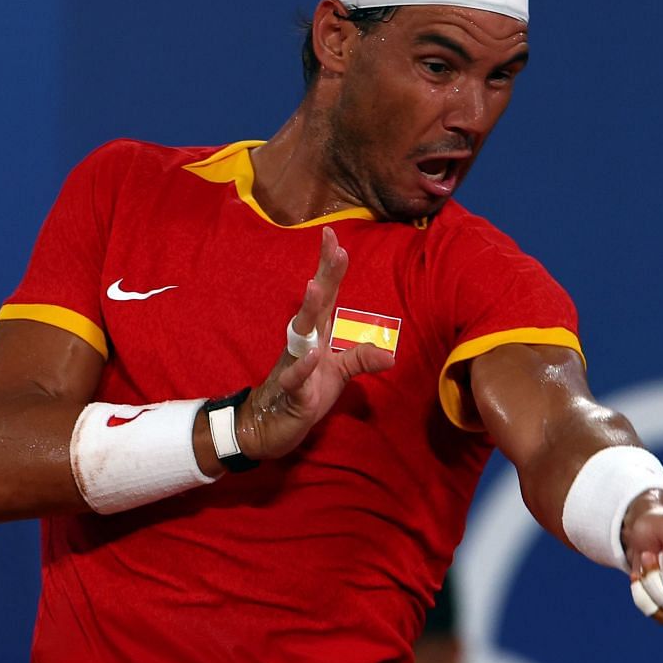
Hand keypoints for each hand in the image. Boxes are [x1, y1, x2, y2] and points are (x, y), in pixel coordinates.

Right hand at [234, 226, 394, 460]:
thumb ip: (361, 358)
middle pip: (315, 304)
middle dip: (325, 275)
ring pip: (302, 334)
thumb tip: (390, 353)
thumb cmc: (307, 393)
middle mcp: (305, 343)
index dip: (331, 268)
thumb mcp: (340, 373)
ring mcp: (296, 364)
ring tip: (316, 287)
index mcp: (318, 335)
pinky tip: (312, 356)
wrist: (272, 426)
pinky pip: (296, 377)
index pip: (327, 296)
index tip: (335, 237)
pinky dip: (303, 367)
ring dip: (310, 311)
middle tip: (334, 247)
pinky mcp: (292, 391)